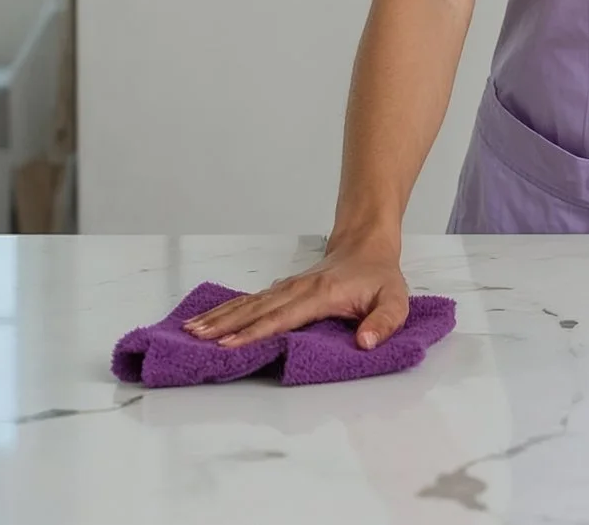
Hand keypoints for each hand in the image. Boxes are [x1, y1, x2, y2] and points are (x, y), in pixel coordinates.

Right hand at [183, 243, 412, 348]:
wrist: (367, 245)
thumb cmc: (379, 277)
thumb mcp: (395, 301)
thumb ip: (384, 323)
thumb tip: (365, 343)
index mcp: (322, 295)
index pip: (283, 317)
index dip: (256, 332)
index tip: (230, 343)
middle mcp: (298, 289)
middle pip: (257, 309)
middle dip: (226, 325)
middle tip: (197, 339)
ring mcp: (288, 287)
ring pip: (249, 303)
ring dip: (220, 316)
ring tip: (192, 330)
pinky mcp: (283, 289)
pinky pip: (252, 300)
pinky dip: (228, 309)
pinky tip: (210, 319)